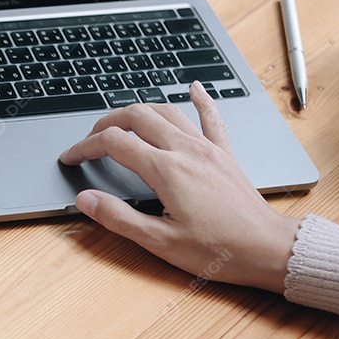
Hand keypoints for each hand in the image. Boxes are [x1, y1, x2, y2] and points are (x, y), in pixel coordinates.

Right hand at [59, 82, 300, 293]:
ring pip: (167, 111)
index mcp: (166, 171)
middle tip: (90, 139)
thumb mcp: (160, 241)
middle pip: (137, 116)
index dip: (85, 147)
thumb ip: (118, 218)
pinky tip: (193, 88)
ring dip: (139, 110)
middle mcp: (185, 151)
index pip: (114, 144)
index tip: (71, 158)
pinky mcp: (224, 154)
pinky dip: (199, 99)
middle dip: (107, 122)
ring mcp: (207, 148)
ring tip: (121, 121)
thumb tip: (85, 200)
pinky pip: (210, 118)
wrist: (266, 248)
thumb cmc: (218, 250)